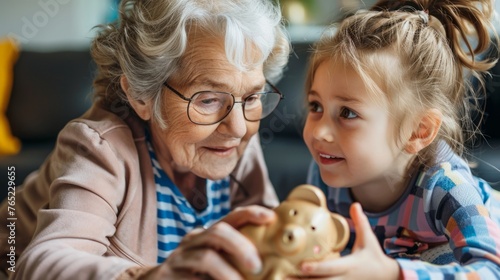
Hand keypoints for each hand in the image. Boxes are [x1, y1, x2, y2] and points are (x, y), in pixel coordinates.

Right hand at [141, 205, 275, 279]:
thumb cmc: (192, 274)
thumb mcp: (212, 260)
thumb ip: (232, 257)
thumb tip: (266, 264)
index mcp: (207, 235)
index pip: (230, 217)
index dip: (250, 214)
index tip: (270, 217)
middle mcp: (193, 242)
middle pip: (218, 232)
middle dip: (241, 245)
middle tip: (257, 266)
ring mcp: (179, 259)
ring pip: (205, 258)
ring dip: (227, 272)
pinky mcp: (169, 277)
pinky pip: (191, 279)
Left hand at [292, 203, 400, 279]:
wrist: (388, 277)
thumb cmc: (374, 257)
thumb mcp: (369, 239)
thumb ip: (360, 222)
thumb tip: (355, 204)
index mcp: (350, 265)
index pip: (331, 268)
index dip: (316, 268)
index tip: (301, 265)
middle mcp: (345, 279)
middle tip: (284, 277)